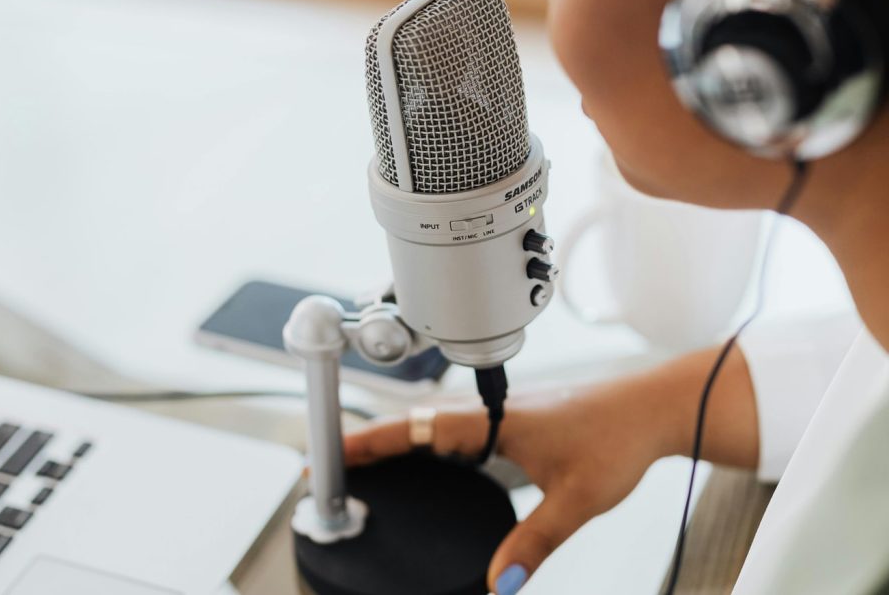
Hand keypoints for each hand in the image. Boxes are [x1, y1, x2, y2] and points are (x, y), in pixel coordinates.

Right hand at [343, 382, 670, 593]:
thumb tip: (500, 584)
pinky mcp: (515, 421)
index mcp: (496, 420)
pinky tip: (427, 463)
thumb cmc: (620, 437)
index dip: (373, 442)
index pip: (419, 428)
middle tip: (333, 466)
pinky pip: (456, 430)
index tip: (336, 454)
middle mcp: (492, 411)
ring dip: (398, 442)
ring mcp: (502, 413)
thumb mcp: (576, 498)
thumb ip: (534, 543)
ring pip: (434, 425)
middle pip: (415, 424)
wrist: (653, 408)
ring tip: (365, 466)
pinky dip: (428, 444)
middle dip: (371, 443)